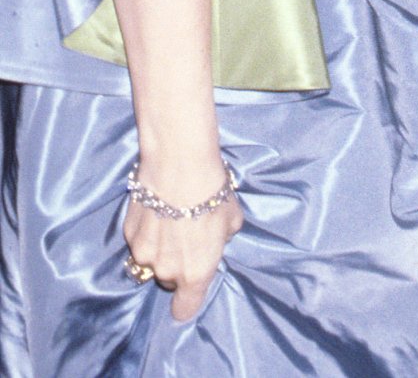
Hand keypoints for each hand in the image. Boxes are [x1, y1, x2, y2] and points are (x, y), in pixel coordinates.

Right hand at [124, 155, 242, 321]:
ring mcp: (143, 253)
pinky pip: (139, 241)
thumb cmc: (213, 192)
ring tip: (171, 218)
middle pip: (169, 279)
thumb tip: (216, 238)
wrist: (180, 165)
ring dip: (159, 248)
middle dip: (177, 265)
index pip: (185, 309)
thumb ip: (222, 239)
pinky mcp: (128, 233)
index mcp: (195, 272)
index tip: (189, 292)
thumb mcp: (232, 220)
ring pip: (151, 261)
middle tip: (186, 237)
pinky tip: (157, 206)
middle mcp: (166, 269)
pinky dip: (147, 230)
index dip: (187, 302)